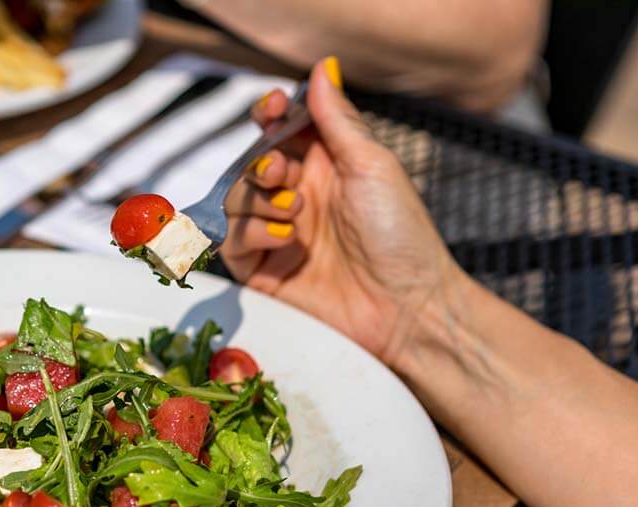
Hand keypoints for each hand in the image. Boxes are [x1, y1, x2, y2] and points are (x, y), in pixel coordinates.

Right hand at [221, 58, 461, 369]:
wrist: (405, 306)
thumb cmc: (401, 236)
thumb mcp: (372, 166)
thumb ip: (337, 120)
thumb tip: (320, 69)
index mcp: (326, 166)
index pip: (283, 130)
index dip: (271, 114)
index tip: (273, 108)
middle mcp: (297, 196)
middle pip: (251, 162)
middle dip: (261, 161)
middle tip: (282, 173)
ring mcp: (277, 234)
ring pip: (235, 199)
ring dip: (259, 199)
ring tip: (296, 213)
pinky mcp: (262, 271)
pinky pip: (232, 241)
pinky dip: (253, 232)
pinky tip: (287, 239)